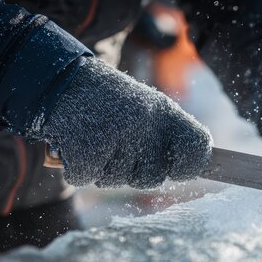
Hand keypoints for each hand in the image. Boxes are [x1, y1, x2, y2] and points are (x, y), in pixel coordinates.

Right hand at [41, 57, 211, 187]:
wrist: (63, 80)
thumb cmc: (111, 104)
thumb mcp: (148, 108)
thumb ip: (172, 136)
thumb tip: (197, 167)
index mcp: (165, 112)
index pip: (198, 146)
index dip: (191, 165)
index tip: (179, 169)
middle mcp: (146, 121)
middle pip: (153, 178)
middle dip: (135, 172)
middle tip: (121, 148)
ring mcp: (116, 134)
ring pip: (117, 181)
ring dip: (104, 169)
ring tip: (98, 140)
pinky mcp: (86, 147)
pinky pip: (87, 178)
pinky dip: (78, 168)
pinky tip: (78, 144)